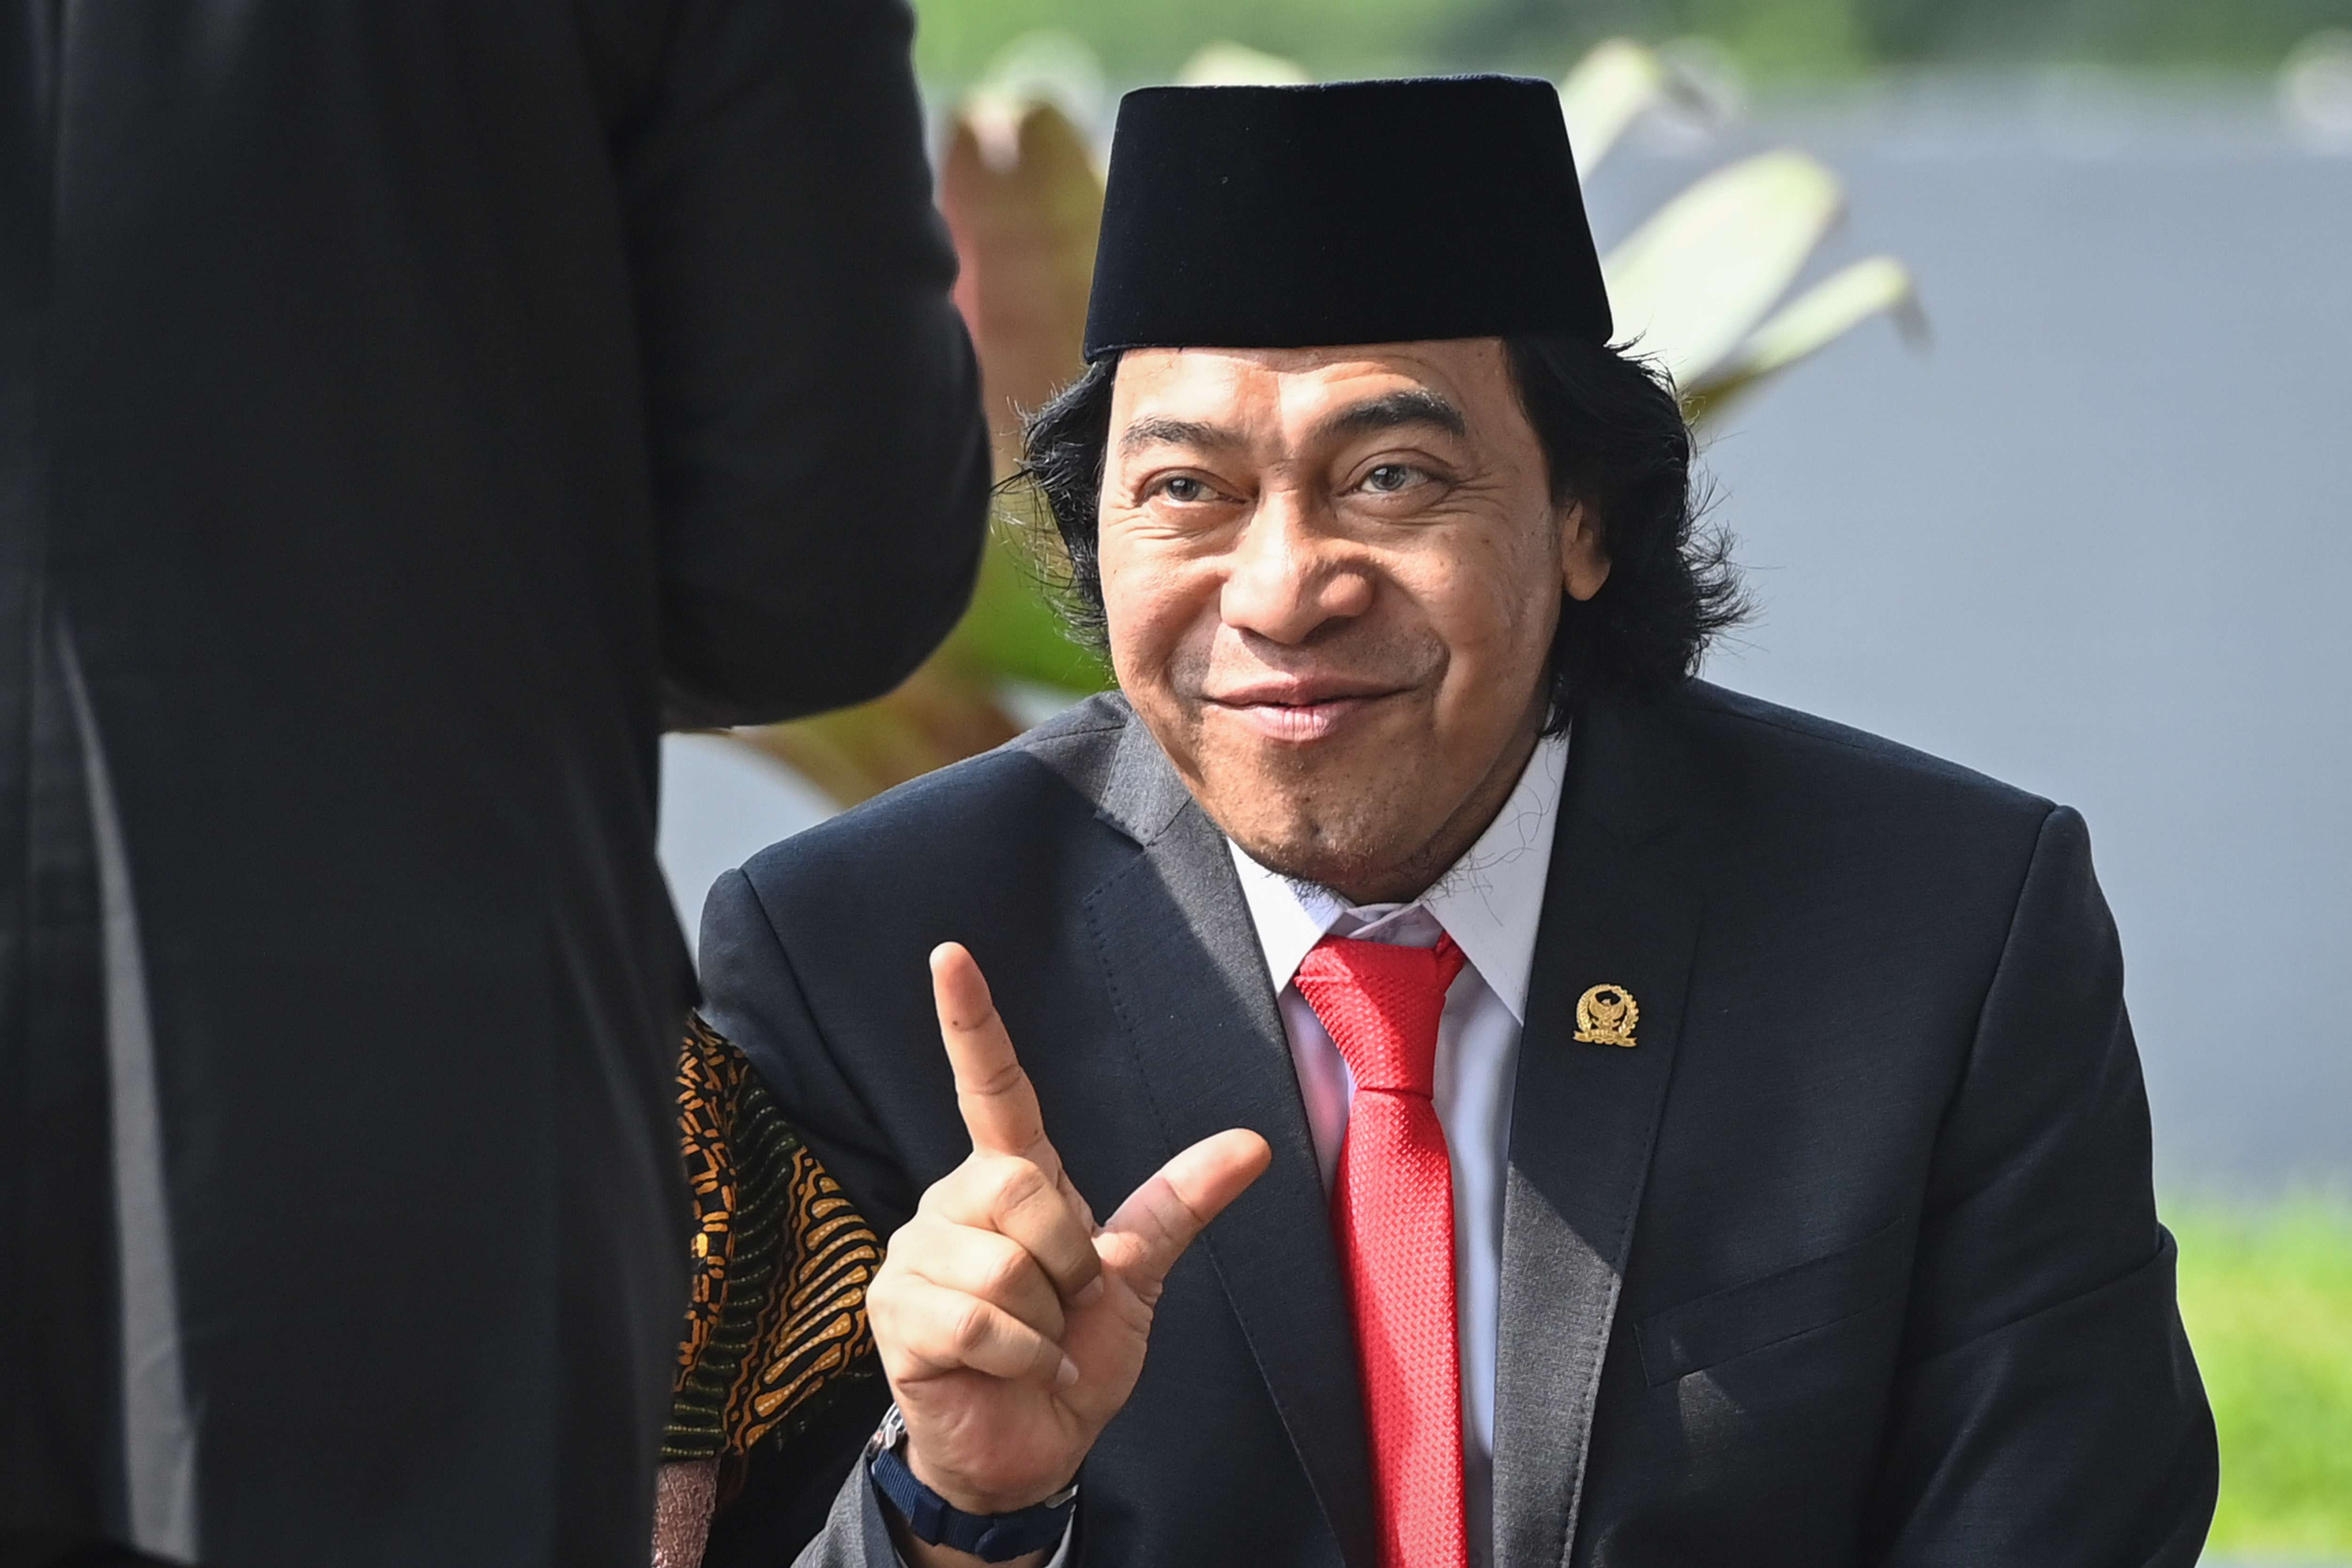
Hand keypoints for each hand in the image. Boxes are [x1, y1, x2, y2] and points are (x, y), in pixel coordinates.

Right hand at [868, 942, 1271, 1535]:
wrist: (1031, 1449)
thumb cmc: (1074, 1355)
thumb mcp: (1138, 1277)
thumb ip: (1178, 1205)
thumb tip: (1253, 1144)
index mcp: (1011, 1180)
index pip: (991, 1087)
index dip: (971, 1021)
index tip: (951, 953)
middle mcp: (954, 1203)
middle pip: (1024, 1185)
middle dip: (1068, 1258)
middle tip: (1064, 1305)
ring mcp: (916, 1256)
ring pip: (1005, 1259)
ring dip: (1045, 1317)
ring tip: (1032, 1341)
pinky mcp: (896, 1315)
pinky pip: (980, 1318)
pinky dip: (1021, 1354)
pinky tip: (1013, 1369)